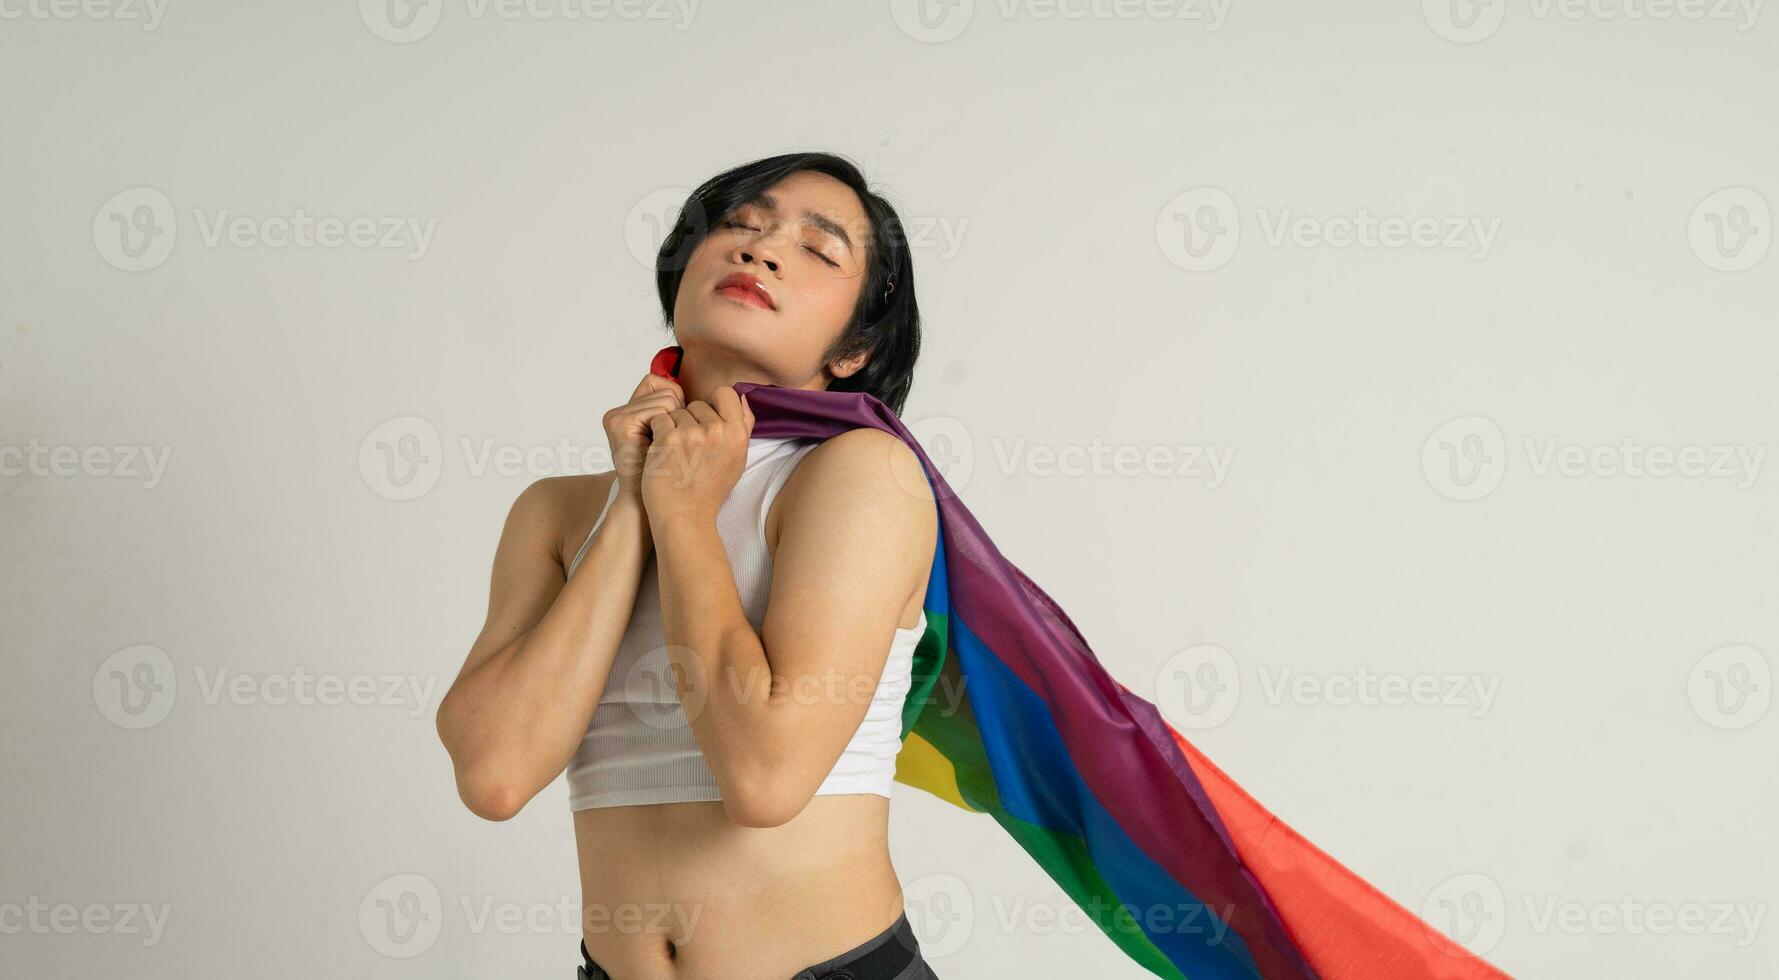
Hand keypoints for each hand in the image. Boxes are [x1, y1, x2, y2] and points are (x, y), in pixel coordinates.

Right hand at [602, 372, 684, 503]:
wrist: (663, 507)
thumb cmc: (678, 477)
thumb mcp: (682, 439)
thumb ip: (689, 413)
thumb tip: (727, 391)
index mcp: (633, 411)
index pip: (663, 384)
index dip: (679, 405)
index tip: (682, 432)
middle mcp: (621, 411)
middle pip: (667, 389)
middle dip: (681, 416)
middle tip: (674, 446)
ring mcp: (618, 416)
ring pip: (667, 399)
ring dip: (677, 425)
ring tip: (667, 450)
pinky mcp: (620, 424)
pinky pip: (661, 412)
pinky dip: (669, 431)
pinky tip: (660, 450)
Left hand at [639, 384, 754, 523]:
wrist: (685, 516)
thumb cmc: (709, 489)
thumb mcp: (737, 458)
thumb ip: (743, 426)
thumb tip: (742, 396)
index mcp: (738, 434)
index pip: (726, 393)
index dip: (712, 403)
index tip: (704, 420)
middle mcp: (718, 431)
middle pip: (698, 404)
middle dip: (690, 420)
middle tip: (688, 448)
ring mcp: (692, 433)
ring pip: (677, 412)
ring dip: (672, 428)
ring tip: (676, 454)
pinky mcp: (668, 438)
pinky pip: (659, 419)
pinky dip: (657, 433)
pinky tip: (662, 453)